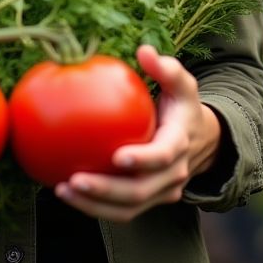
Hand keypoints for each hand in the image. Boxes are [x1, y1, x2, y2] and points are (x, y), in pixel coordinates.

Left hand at [54, 45, 221, 222]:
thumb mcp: (182, 84)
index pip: (163, 157)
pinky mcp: (145, 202)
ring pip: (127, 209)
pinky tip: (64, 191)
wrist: (200, 141)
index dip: (143, 160)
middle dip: (107, 191)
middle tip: (74, 181)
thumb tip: (144, 51)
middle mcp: (172, 176)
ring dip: (93, 205)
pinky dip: (92, 206)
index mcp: (179, 144)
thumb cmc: (181, 106)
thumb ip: (167, 68)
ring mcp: (159, 194)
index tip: (117, 157)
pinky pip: (119, 211)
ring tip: (62, 191)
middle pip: (139, 191)